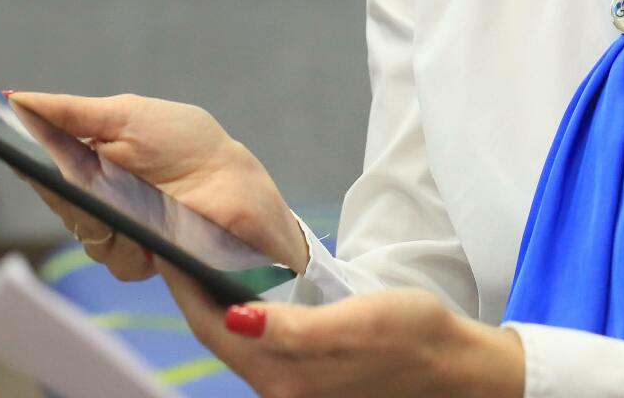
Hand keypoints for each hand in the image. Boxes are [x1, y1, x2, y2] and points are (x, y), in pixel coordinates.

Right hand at [8, 91, 308, 275]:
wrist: (233, 182)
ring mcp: (119, 228)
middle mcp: (100, 197)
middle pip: (60, 203)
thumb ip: (73, 112)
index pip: (46, 169)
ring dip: (105, 218)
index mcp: (94, 160)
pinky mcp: (140, 256)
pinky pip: (113, 258)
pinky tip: (150, 233)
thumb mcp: (127, 116)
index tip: (19, 156)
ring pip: (85, 233)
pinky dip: (128, 244)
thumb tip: (17, 98)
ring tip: (133, 203)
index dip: (31, 166)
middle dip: (73, 192)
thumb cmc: (186, 142)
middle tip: (96, 181)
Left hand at [158, 262, 526, 397]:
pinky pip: (259, 345)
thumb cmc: (413, 335)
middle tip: (178, 241)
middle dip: (195, 291)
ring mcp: (292, 388)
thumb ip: (293, 328)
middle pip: (219, 336)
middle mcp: (280, 390)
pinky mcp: (306, 380)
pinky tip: (245, 290)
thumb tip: (238, 317)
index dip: (187, 285)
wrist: (455, 367)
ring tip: (203, 256)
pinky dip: (243, 315)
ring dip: (216, 303)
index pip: (215, 327)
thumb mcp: (357, 322)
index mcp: (285, 377)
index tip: (167, 243)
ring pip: (237, 342)